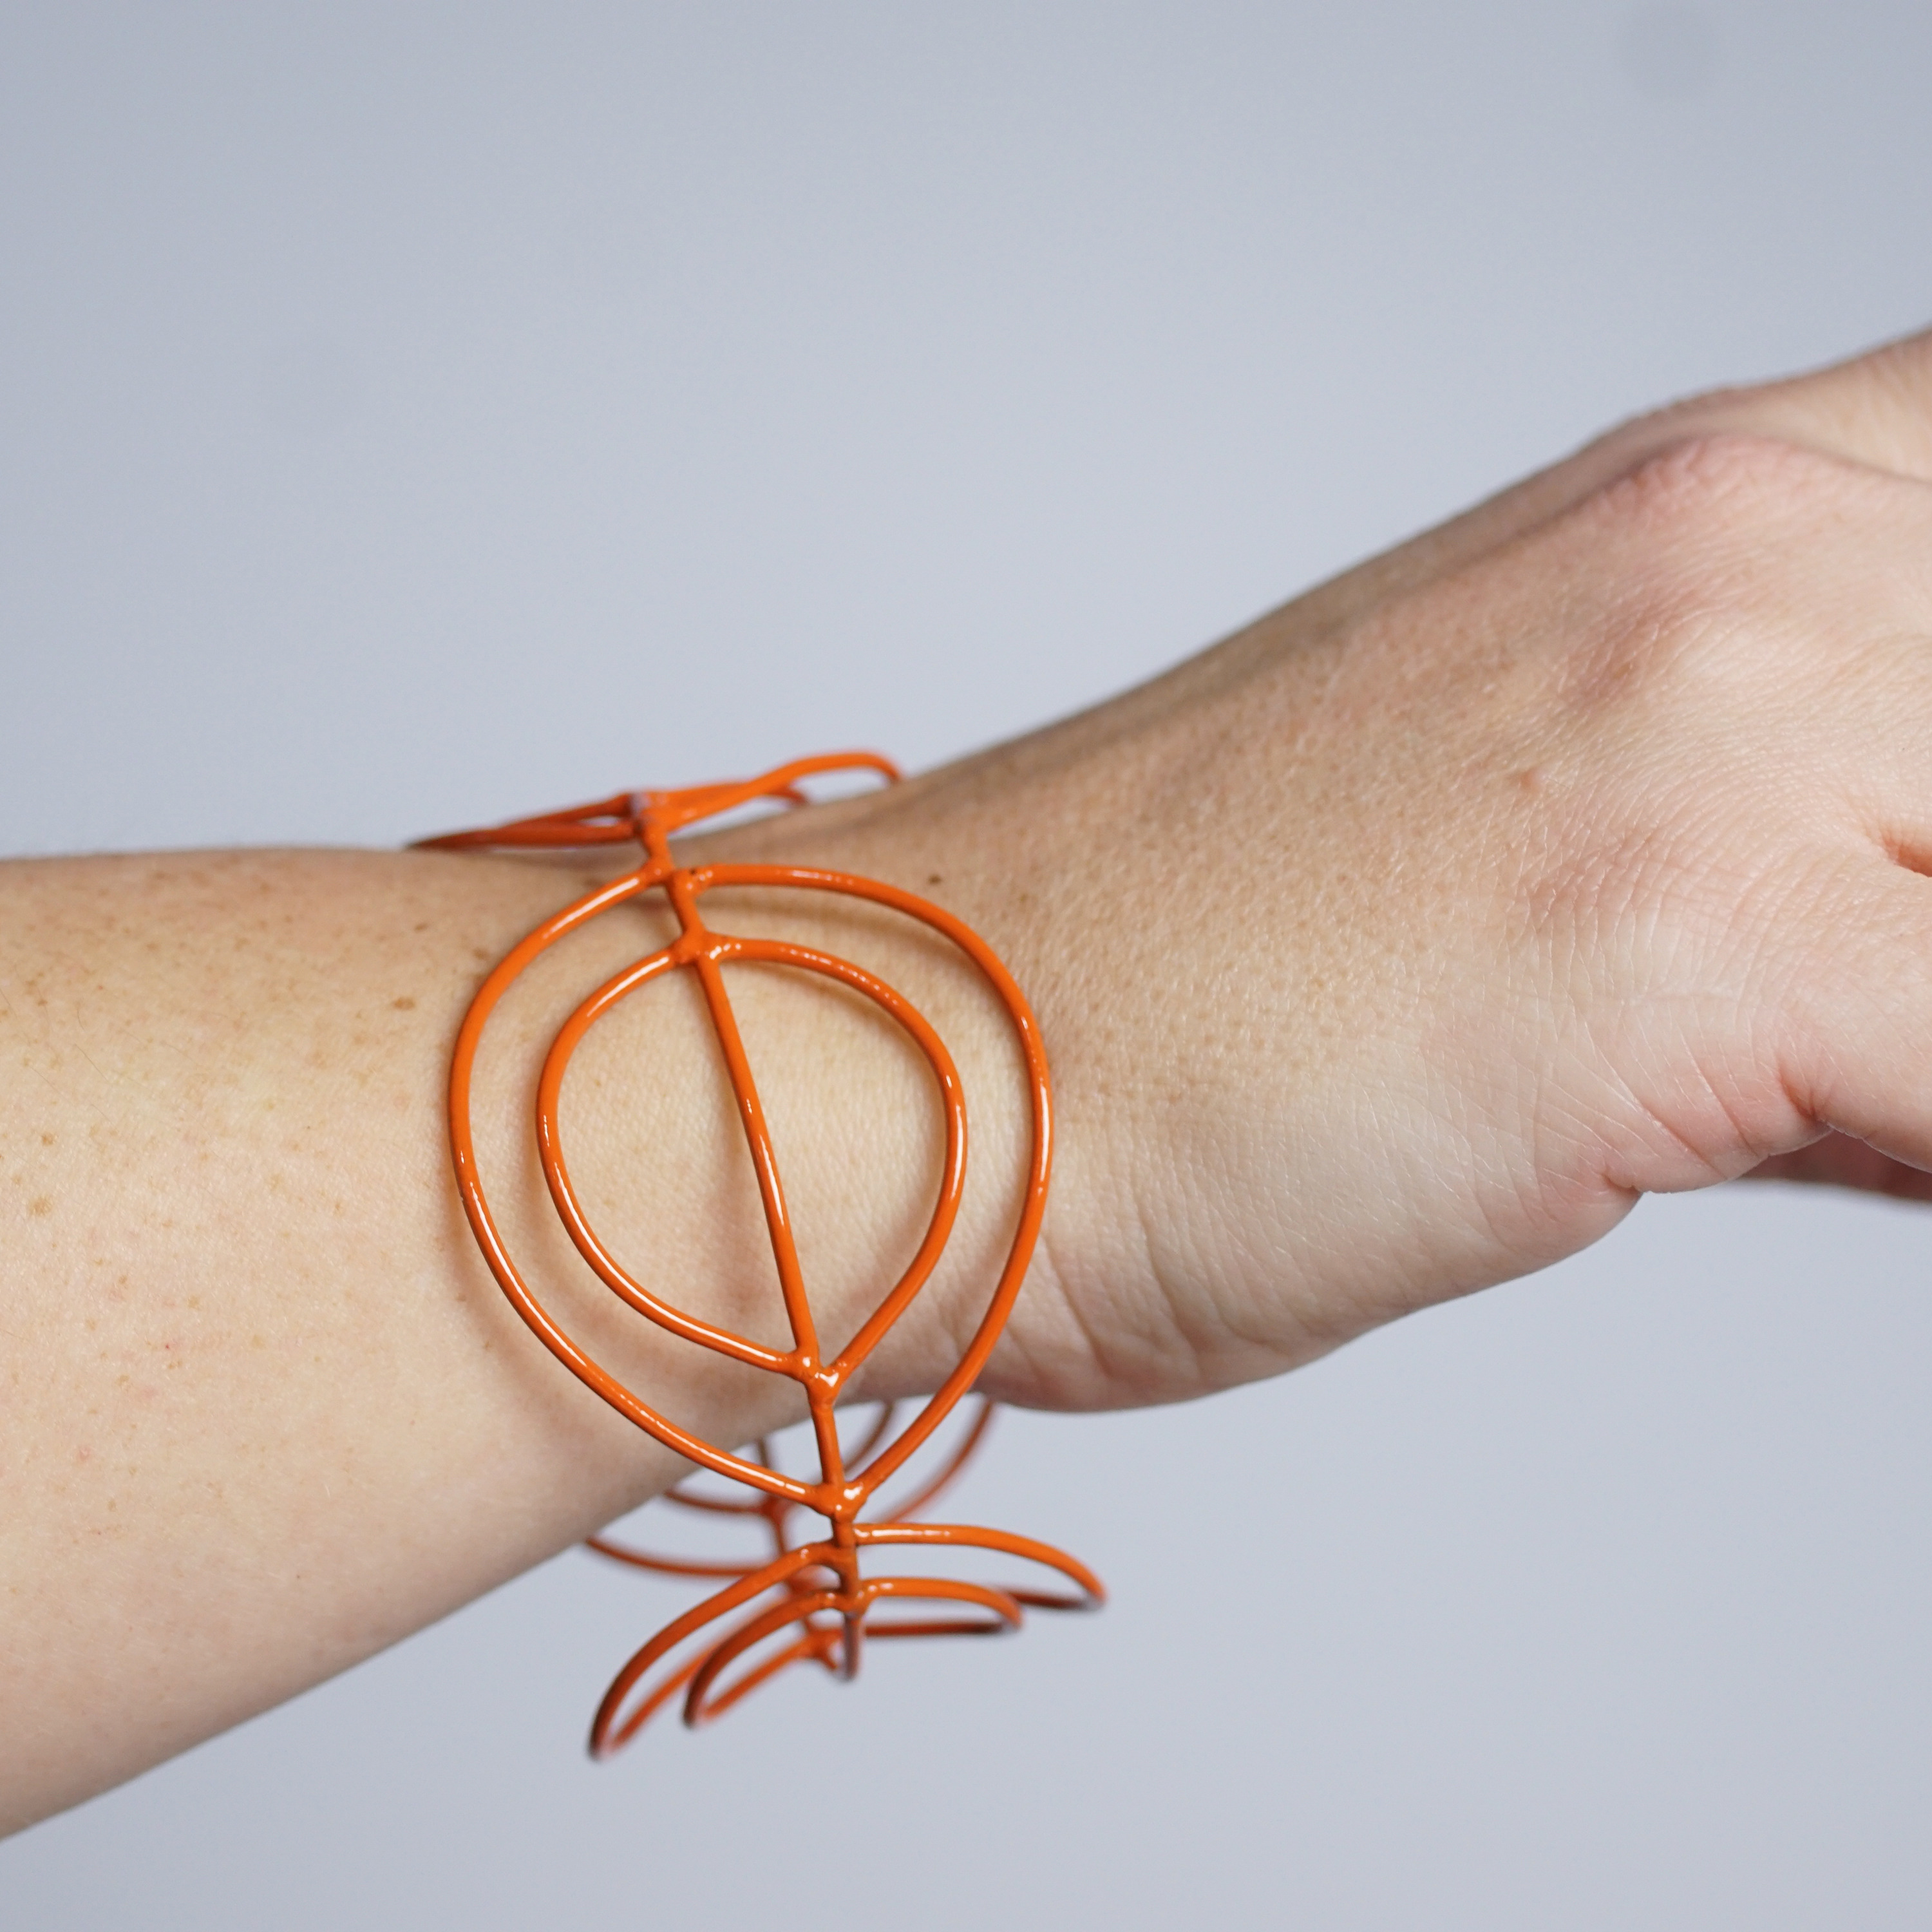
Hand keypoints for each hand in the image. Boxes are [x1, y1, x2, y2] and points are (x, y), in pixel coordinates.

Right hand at [782, 330, 1931, 1408]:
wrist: (904, 1053)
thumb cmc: (1152, 968)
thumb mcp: (1513, 799)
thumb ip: (1769, 829)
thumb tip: (1928, 961)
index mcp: (1694, 495)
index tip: (1909, 852)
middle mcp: (1730, 554)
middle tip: (1849, 1016)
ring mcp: (1720, 726)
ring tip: (1796, 1106)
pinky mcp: (1702, 941)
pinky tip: (1799, 1174)